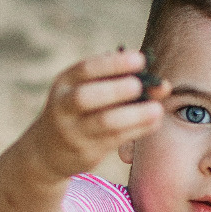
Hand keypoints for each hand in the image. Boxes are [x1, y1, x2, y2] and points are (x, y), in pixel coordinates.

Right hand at [30, 49, 167, 181]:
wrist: (48, 150)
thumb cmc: (80, 109)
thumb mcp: (88, 90)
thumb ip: (120, 82)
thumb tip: (163, 85)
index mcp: (65, 82)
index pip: (86, 69)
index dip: (114, 63)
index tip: (140, 59)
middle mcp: (64, 106)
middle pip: (86, 97)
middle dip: (116, 90)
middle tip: (139, 86)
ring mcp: (73, 131)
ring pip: (105, 122)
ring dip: (134, 115)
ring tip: (157, 109)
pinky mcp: (86, 152)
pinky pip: (116, 139)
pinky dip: (138, 129)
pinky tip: (154, 122)